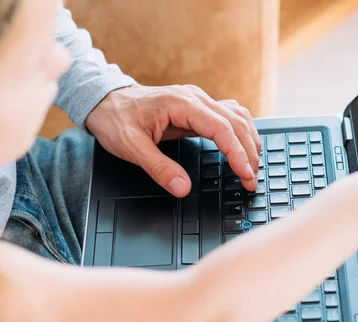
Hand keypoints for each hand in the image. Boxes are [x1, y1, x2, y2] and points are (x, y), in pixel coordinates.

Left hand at [85, 85, 260, 196]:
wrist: (104, 100)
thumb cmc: (115, 119)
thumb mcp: (130, 147)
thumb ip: (159, 168)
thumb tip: (183, 188)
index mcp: (181, 103)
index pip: (221, 127)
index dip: (237, 152)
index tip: (245, 174)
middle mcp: (195, 98)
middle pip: (236, 122)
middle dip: (248, 153)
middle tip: (251, 180)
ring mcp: (198, 100)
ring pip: (238, 117)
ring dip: (249, 141)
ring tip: (252, 167)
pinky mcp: (198, 107)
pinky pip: (230, 115)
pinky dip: (241, 132)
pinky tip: (245, 146)